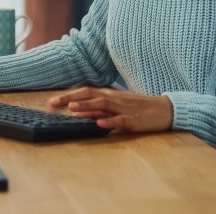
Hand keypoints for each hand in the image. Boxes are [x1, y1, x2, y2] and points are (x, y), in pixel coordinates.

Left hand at [47, 87, 173, 132]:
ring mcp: (123, 108)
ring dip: (87, 106)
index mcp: (108, 95)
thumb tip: (76, 111)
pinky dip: (109, 121)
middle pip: (89, 95)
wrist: (164, 110)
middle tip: (53, 104)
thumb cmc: (137, 108)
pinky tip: (100, 123)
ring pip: (103, 105)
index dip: (67, 95)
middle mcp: (113, 99)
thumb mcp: (114, 107)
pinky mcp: (133, 120)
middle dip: (70, 99)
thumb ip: (96, 109)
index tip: (51, 102)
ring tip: (72, 108)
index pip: (84, 92)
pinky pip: (120, 120)